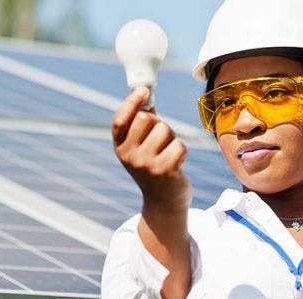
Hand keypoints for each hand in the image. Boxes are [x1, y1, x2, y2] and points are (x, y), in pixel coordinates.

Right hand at [111, 87, 189, 210]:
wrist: (163, 203)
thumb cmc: (154, 168)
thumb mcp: (141, 148)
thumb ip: (142, 125)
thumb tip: (146, 98)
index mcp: (120, 148)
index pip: (120, 120)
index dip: (131, 102)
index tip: (143, 90)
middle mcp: (129, 156)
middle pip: (146, 119)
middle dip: (159, 123)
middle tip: (161, 139)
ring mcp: (145, 164)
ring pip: (164, 130)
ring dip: (172, 138)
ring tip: (168, 153)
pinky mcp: (163, 170)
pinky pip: (179, 145)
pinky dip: (182, 151)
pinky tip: (177, 164)